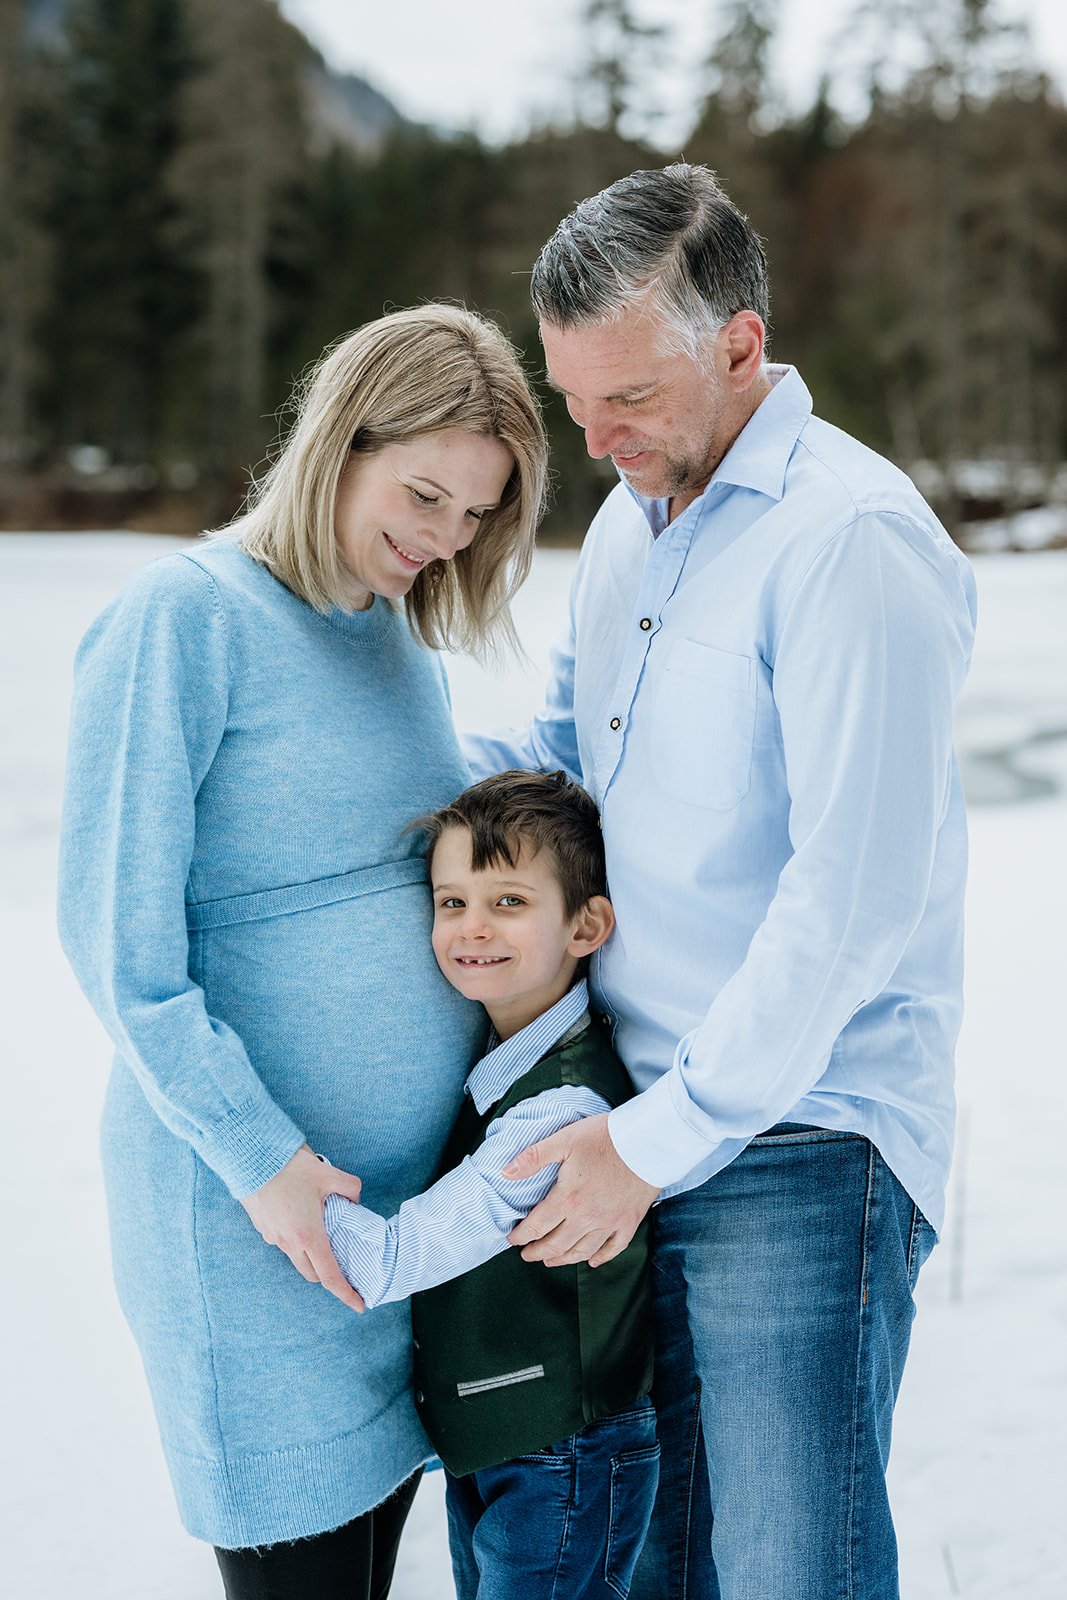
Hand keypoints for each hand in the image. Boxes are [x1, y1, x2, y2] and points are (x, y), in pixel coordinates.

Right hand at [240, 1145, 365, 1310]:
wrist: (250, 1158)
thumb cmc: (290, 1167)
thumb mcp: (328, 1174)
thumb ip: (350, 1188)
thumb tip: (356, 1199)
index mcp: (308, 1236)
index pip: (330, 1276)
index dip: (346, 1293)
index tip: (359, 1305)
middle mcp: (289, 1243)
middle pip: (313, 1273)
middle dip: (328, 1275)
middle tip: (343, 1263)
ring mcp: (273, 1238)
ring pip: (297, 1258)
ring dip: (310, 1254)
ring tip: (322, 1231)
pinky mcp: (262, 1229)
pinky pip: (283, 1243)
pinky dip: (296, 1240)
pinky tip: (302, 1218)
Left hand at [503, 1114, 659, 1267]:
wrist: (648, 1141)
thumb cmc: (605, 1137)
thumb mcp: (564, 1140)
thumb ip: (533, 1157)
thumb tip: (505, 1172)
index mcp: (567, 1198)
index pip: (537, 1226)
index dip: (521, 1235)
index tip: (513, 1239)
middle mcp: (587, 1217)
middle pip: (556, 1244)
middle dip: (537, 1252)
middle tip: (527, 1255)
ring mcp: (609, 1223)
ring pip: (582, 1252)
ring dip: (563, 1259)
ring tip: (551, 1260)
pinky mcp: (629, 1222)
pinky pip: (613, 1248)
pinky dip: (601, 1258)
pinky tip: (593, 1261)